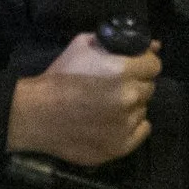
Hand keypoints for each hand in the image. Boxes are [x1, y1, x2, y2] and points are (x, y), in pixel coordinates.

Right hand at [6, 32, 161, 167]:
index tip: (129, 69)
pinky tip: (111, 122)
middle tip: (112, 89)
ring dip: (130, 107)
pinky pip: (141, 131)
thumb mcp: (83, 47)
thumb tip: (154, 45)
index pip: (154, 65)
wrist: (34, 114)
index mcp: (123, 70)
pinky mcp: (120, 146)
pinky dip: (130, 126)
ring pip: (142, 110)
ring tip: (105, 108)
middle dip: (134, 85)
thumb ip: (120, 42)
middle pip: (148, 88)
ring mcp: (126, 124)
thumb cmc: (58, 77)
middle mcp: (129, 97)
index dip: (142, 65)